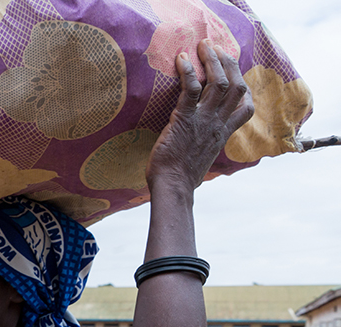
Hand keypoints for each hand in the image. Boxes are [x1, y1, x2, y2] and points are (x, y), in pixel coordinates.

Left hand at [146, 39, 254, 190]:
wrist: (173, 187)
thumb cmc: (181, 178)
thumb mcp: (203, 159)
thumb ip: (206, 146)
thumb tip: (198, 146)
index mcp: (224, 134)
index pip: (246, 108)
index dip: (243, 88)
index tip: (235, 74)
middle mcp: (218, 124)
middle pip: (236, 86)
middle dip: (229, 63)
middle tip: (217, 49)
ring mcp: (203, 120)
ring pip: (218, 82)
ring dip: (212, 60)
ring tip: (204, 46)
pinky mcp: (185, 119)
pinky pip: (191, 89)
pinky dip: (187, 71)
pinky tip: (181, 59)